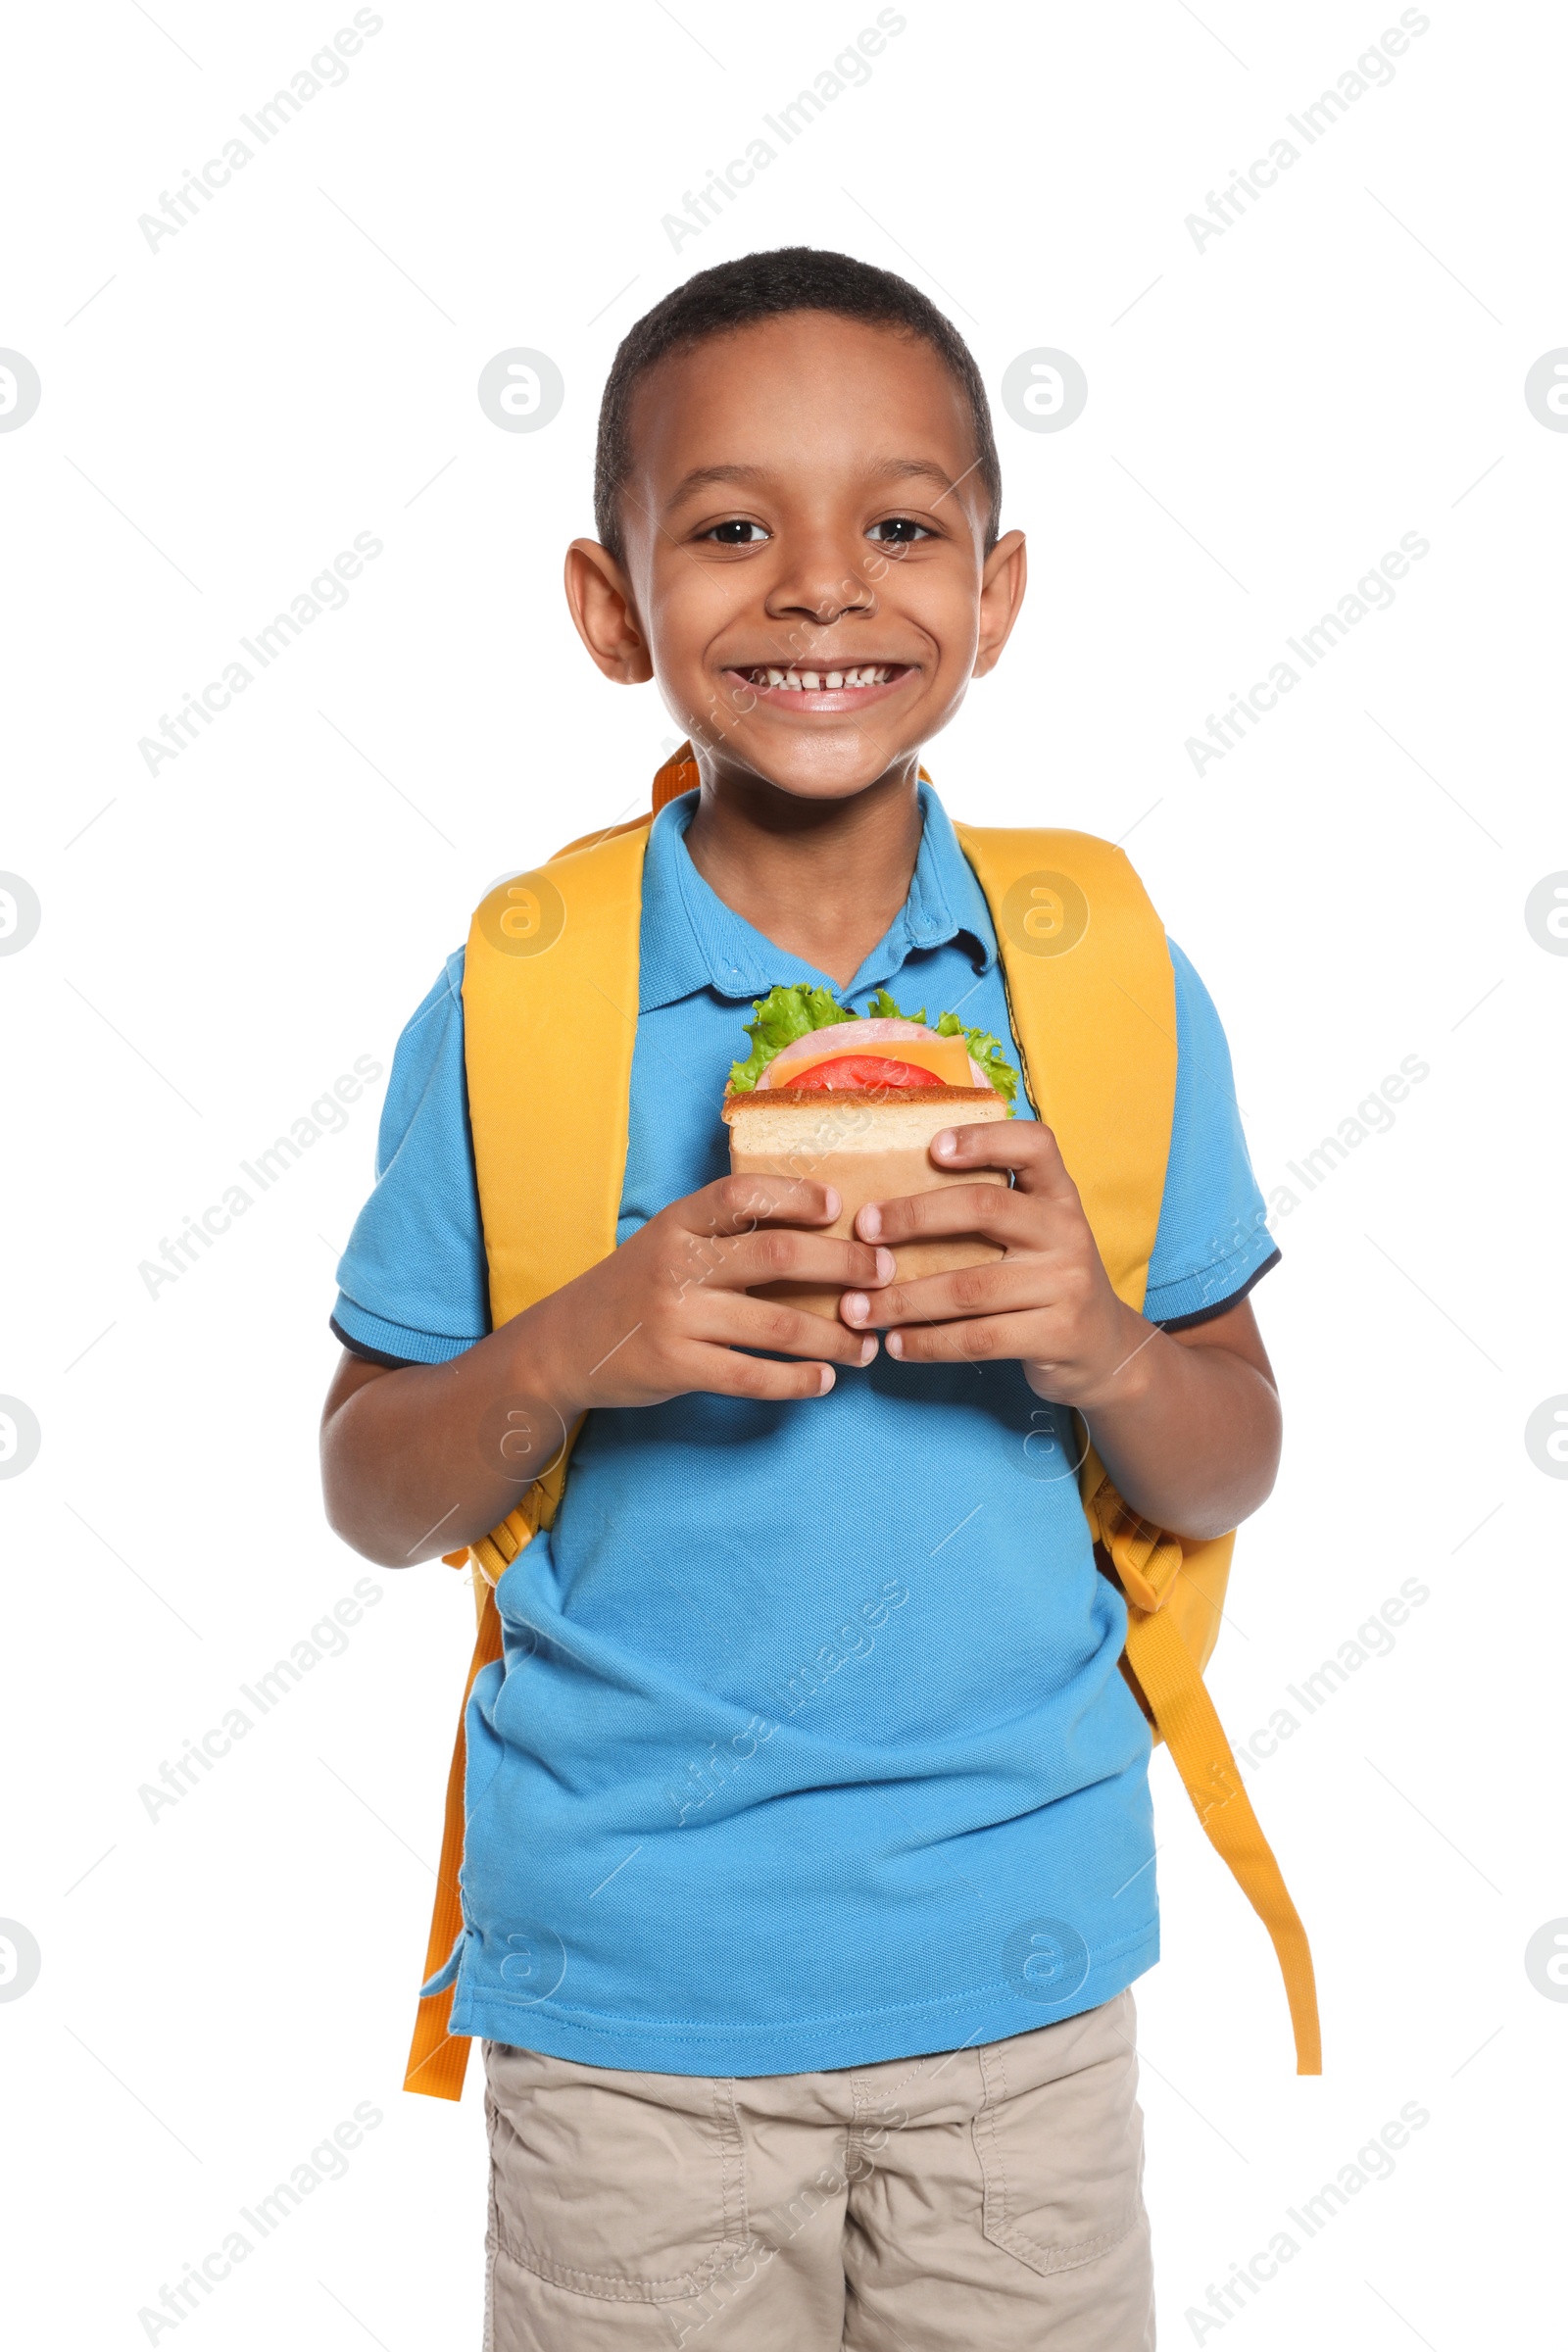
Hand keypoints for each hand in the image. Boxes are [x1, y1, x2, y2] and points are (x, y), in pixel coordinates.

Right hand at [537, 1174, 893, 1413]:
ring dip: (834, 1336)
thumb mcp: (668, 1241)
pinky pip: (752, 1377)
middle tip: (883, 1273)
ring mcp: (676, 1318)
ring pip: (776, 1326)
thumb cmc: (635, 1286)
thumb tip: (817, 1229)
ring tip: (868, 1343)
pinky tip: (824, 1381)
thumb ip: (724, 1232)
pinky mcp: (677, 1367)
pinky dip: (797, 1381)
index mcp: (678, 1222)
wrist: (564, 1346)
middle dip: (842, 1265)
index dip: (796, 1196)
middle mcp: (677, 1264)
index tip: (839, 1206)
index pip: (743, 1193)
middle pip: (776, 1256)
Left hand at [837, 1122, 1148, 1409]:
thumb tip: (886, 1199)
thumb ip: (988, 1210)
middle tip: (864, 1230)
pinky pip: (978, 1338)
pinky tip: (894, 1345)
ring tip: (858, 1308)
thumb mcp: (1033, 1234)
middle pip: (986, 1208)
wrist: (1104, 1348)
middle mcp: (1066, 1231)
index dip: (985, 1139)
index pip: (1035, 1145)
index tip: (933, 1147)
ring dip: (903, 1299)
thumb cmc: (1043, 1280)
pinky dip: (928, 1342)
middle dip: (915, 1217)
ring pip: (969, 1288)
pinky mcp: (1057, 1334)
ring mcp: (1066, 1284)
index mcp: (1058, 1195)